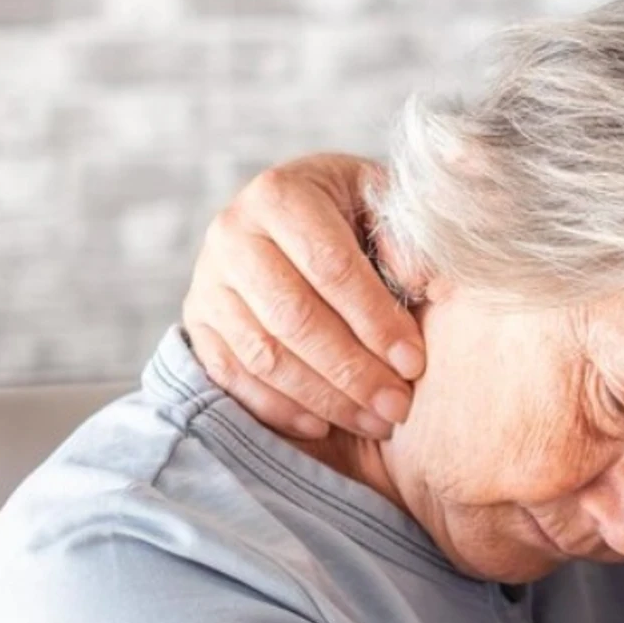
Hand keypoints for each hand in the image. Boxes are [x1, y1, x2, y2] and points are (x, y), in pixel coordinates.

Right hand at [182, 153, 424, 440]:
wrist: (293, 217)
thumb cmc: (354, 214)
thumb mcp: (385, 206)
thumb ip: (406, 240)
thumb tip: (424, 285)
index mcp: (281, 196)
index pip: (331, 267)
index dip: (376, 320)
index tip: (414, 363)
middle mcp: (233, 234)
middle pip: (294, 317)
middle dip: (352, 371)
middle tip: (397, 407)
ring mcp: (208, 281)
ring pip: (263, 354)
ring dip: (323, 398)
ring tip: (374, 422)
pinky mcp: (198, 322)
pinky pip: (232, 376)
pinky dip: (278, 408)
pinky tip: (323, 427)